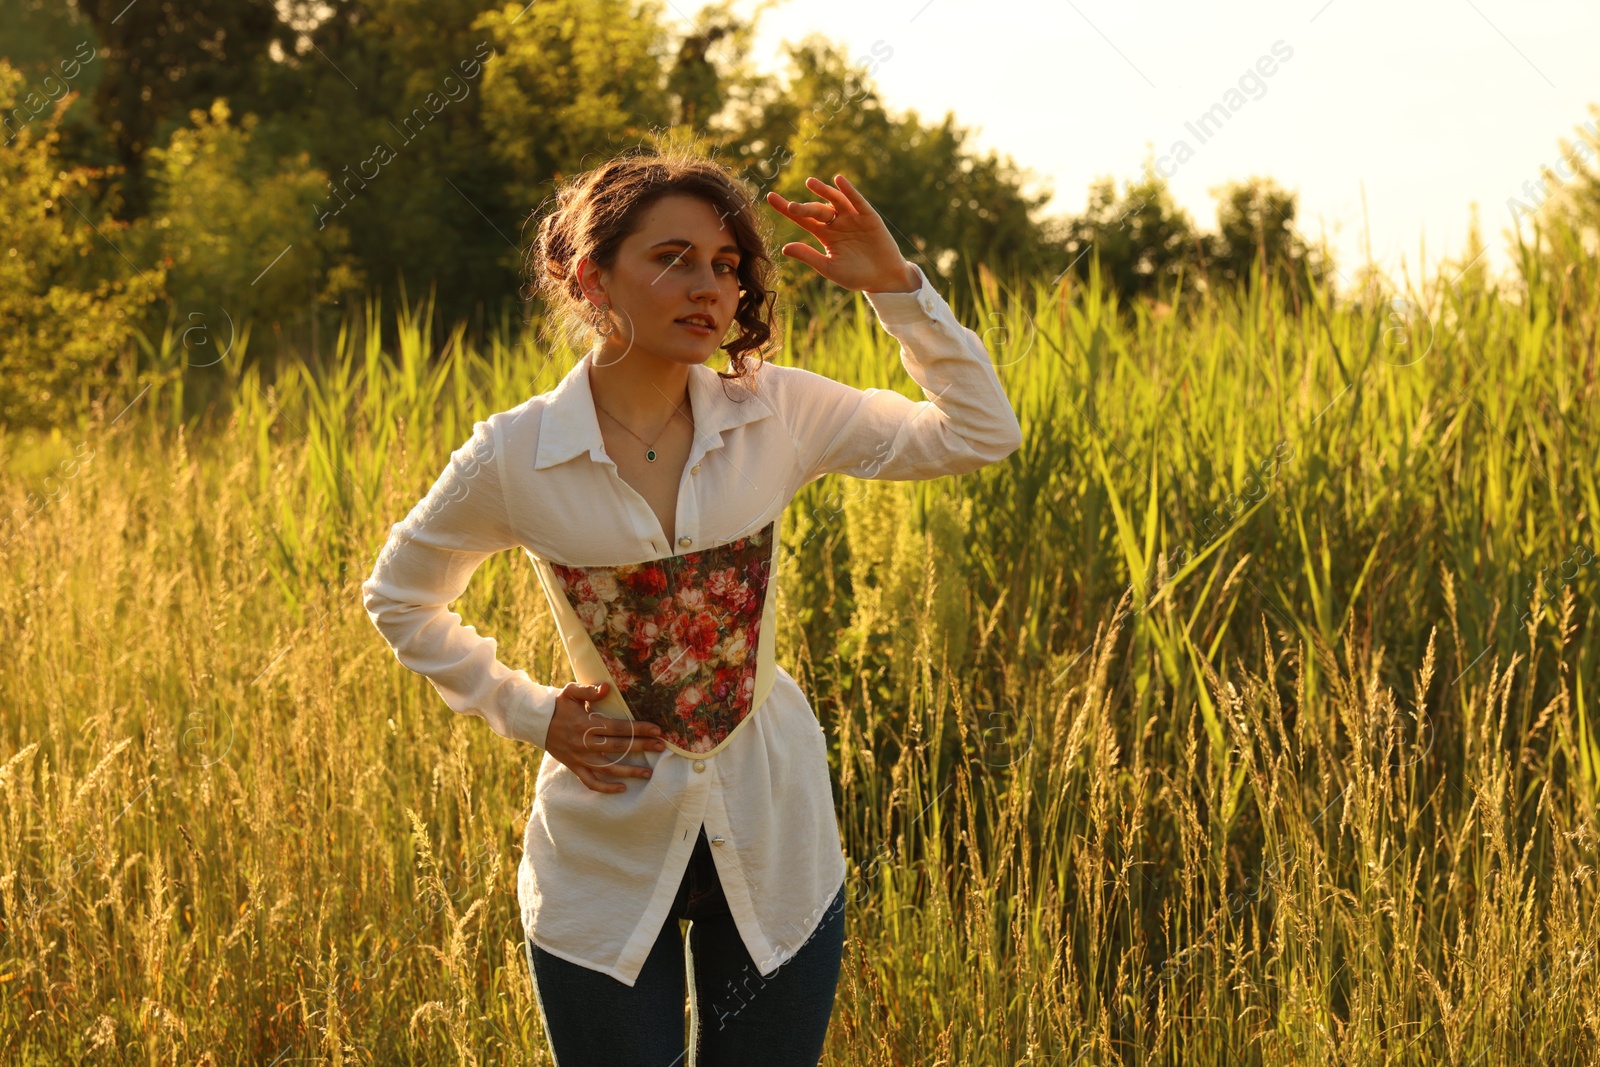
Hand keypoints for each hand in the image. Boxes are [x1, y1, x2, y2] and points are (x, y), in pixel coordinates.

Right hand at [544, 681, 665, 792]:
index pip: (618, 728)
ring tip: (648, 773)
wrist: (537, 722)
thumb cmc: (558, 705)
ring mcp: (580, 758)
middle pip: (619, 747)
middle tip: (661, 747)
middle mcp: (585, 743)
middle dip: (642, 747)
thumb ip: (589, 690)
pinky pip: (591, 782)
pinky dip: (606, 788)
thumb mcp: (571, 692)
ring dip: (630, 771)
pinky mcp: (574, 767)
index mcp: (587, 724)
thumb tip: (607, 687)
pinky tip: (622, 788)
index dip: (638, 729)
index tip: (656, 730)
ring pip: (608, 768)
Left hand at [766, 175, 919, 292]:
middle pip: (816, 210)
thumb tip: (784, 248)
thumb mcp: (829, 268)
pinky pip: (857, 201)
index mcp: (824, 234)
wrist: (884, 279)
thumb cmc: (856, 276)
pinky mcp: (868, 216)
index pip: (802, 219)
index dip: (786, 208)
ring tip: (810, 183)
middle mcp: (836, 222)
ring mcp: (852, 217)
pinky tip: (838, 180)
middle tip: (792, 207)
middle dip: (804, 208)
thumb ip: (809, 256)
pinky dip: (848, 191)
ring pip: (834, 200)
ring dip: (823, 191)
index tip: (770, 197)